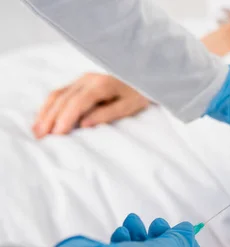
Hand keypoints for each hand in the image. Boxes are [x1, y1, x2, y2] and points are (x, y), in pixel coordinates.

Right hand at [33, 73, 149, 137]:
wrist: (143, 76)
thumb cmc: (139, 94)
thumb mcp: (129, 106)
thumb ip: (107, 114)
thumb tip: (84, 124)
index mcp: (101, 84)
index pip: (78, 102)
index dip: (66, 118)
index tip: (57, 134)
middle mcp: (88, 79)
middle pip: (63, 99)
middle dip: (50, 118)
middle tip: (40, 137)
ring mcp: (83, 79)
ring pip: (58, 95)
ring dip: (45, 112)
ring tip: (36, 130)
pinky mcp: (81, 82)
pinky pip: (61, 93)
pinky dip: (50, 106)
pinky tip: (43, 117)